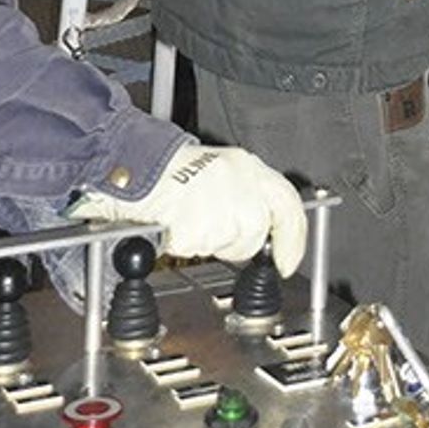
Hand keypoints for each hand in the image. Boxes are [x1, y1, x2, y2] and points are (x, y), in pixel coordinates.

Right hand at [76, 141, 305, 275]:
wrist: (136, 165)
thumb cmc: (174, 173)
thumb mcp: (224, 173)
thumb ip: (249, 196)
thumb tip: (270, 232)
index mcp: (247, 165)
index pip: (287, 203)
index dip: (292, 237)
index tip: (289, 262)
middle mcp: (237, 177)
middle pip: (256, 229)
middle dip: (238, 243)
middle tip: (213, 229)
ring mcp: (216, 197)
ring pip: (228, 243)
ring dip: (208, 242)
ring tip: (190, 220)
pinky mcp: (192, 217)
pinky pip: (196, 248)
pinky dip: (184, 244)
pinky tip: (176, 225)